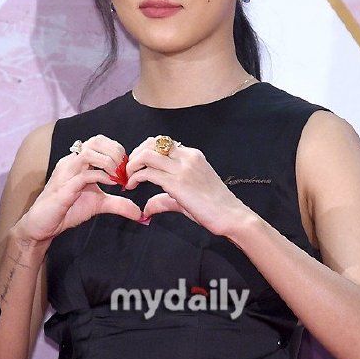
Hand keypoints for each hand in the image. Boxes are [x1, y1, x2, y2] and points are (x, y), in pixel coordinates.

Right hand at [16, 135, 142, 243]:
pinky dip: (101, 177)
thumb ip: (118, 203)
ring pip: (88, 153)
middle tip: (125, 168)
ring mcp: (66, 173)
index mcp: (78, 161)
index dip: (117, 149)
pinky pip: (83, 175)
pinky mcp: (64, 189)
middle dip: (115, 152)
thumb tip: (139, 213)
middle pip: (95, 141)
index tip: (127, 165)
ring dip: (109, 161)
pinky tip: (112, 183)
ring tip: (119, 175)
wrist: (43, 225)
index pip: (99, 141)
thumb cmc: (68, 209)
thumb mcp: (99, 204)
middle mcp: (71, 162)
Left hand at [125, 137, 247, 234]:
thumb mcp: (187, 197)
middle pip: (152, 143)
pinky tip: (131, 186)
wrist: (231, 216)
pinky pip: (148, 172)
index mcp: (192, 155)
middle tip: (128, 169)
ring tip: (128, 177)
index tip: (137, 164)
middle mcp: (187, 157)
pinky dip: (135, 177)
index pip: (162, 142)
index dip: (145, 150)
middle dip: (136, 154)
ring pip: (147, 154)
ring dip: (132, 164)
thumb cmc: (213, 208)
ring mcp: (182, 168)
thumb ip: (164, 199)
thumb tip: (146, 208)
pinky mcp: (177, 182)